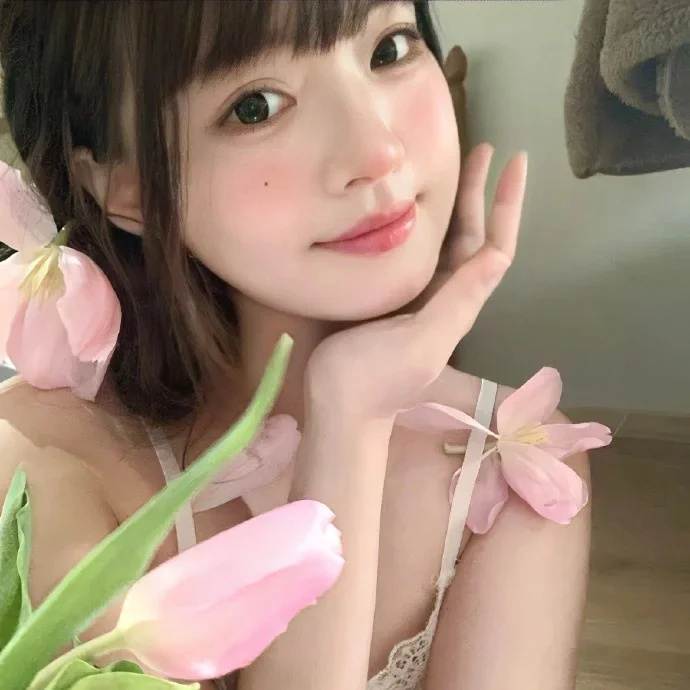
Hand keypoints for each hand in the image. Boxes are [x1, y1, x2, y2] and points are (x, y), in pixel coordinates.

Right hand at [306, 144, 527, 421]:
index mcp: (456, 303)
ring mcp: (412, 293)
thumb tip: (499, 255)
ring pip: (439, 239)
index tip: (513, 163)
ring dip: (448, 202)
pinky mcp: (384, 293)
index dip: (507, 207)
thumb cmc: (375, 377)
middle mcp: (441, 294)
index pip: (494, 248)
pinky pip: (407, 250)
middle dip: (478, 192)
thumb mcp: (422, 341)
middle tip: (482, 148)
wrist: (337, 406)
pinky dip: (411, 221)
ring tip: (447, 164)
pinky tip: (400, 202)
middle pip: (469, 236)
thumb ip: (459, 302)